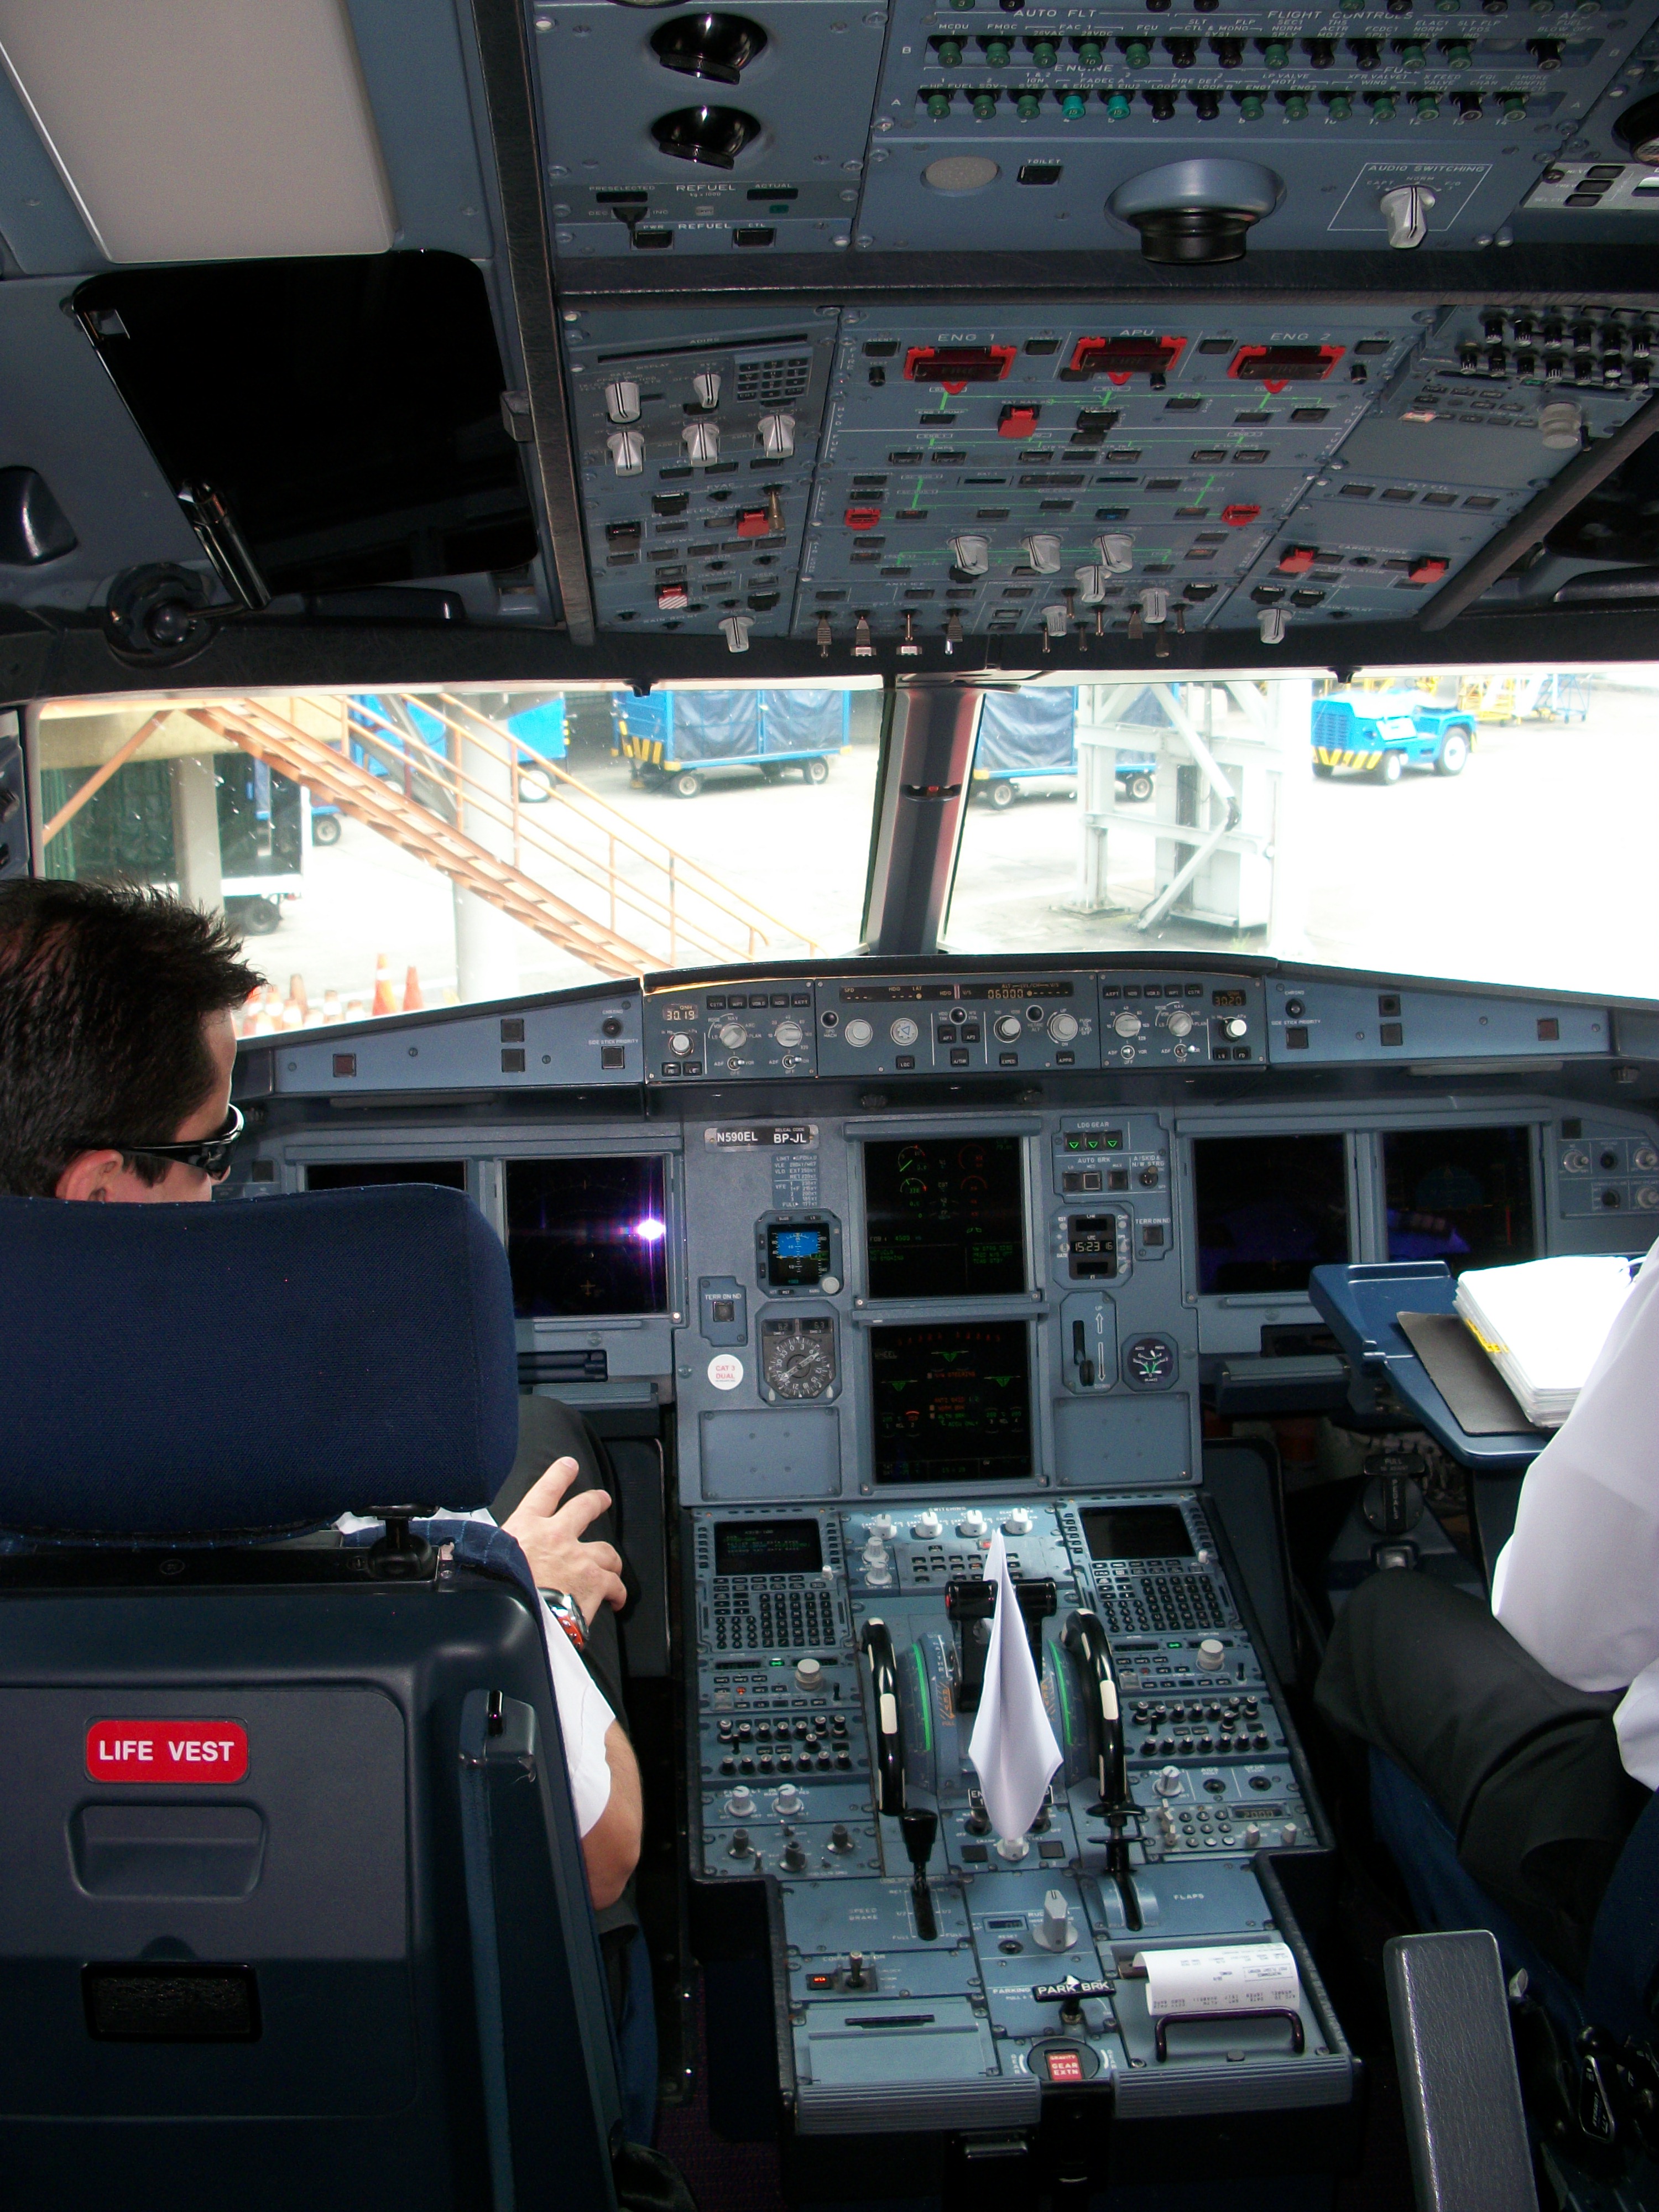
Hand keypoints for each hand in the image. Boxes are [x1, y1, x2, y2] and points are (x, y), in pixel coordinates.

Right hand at [502, 1457, 625, 1624]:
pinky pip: (615, 1584)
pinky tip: (617, 1599)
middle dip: (596, 1501)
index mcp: (525, 1528)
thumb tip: (481, 1556)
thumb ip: (496, 1552)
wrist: (511, 1617)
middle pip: (584, 1508)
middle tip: (602, 1499)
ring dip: (611, 1559)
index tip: (568, 1465)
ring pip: (606, 1551)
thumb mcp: (486, 1560)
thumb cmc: (494, 1591)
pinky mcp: (595, 1581)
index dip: (558, 1476)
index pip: (544, 1492)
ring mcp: (578, 1557)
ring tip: (613, 1565)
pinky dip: (618, 1593)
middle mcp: (555, 1536)